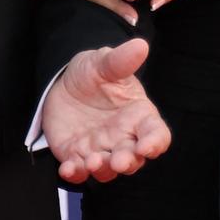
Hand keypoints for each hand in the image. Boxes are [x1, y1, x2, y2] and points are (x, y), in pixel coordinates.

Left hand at [42, 39, 171, 183]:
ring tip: (93, 161)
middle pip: (134, 159)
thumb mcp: (103, 63)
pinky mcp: (77, 156)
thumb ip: (120, 60)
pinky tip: (68, 169)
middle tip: (118, 161)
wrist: (63, 83)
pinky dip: (75, 173)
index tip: (148, 146)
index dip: (155, 143)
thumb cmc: (93, 74)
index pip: (156, 134)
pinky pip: (78, 171)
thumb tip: (140, 46)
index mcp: (139, 116)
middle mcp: (123, 138)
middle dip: (127, 162)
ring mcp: (100, 149)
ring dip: (102, 170)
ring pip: (107, 170)